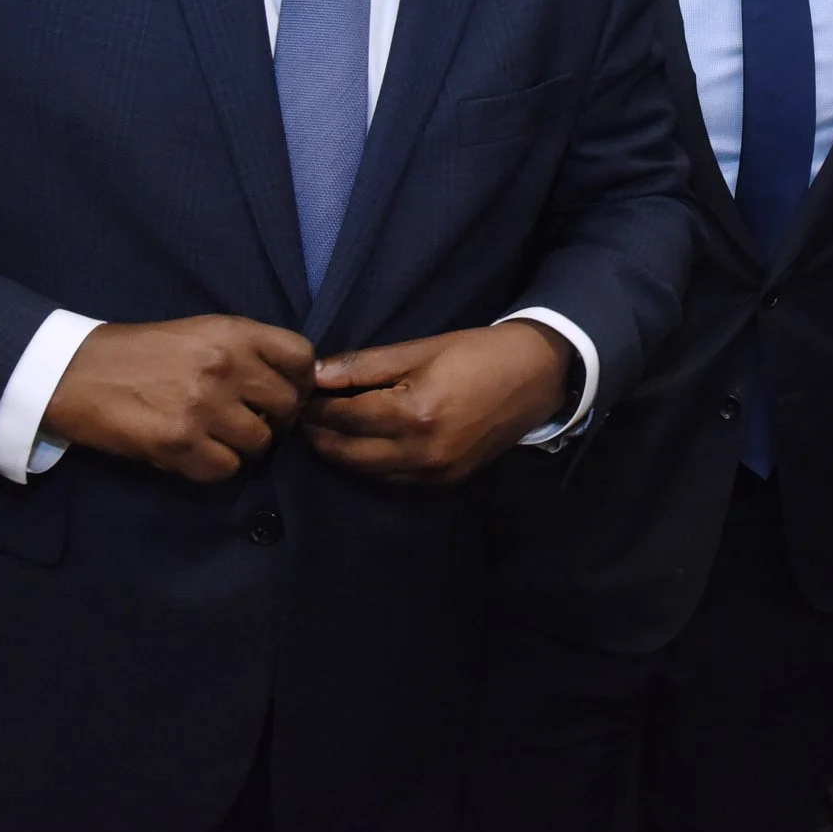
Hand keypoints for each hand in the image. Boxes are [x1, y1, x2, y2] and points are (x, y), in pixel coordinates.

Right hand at [42, 316, 315, 483]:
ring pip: (260, 443)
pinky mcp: (179, 443)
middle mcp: (225, 366)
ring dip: (243, 446)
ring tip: (216, 436)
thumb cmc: (143, 352)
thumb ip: (248, 351)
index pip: (301, 357)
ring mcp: (203, 406)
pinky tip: (195, 452)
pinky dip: (215, 467)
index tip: (286, 391)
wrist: (77, 372)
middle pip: (288, 406)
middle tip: (248, 420)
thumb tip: (294, 384)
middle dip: (275, 419)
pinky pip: (226, 469)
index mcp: (233, 332)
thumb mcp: (202, 333)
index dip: (301, 380)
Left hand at [300, 322, 569, 483]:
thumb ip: (365, 366)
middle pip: (349, 454)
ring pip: (368, 473)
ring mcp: (435, 473)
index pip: (346, 418)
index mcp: (414, 413)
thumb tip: (316, 374)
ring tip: (322, 433)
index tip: (298, 397)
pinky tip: (360, 447)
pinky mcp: (446, 482)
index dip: (317, 408)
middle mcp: (421, 452)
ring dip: (342, 455)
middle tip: (300, 419)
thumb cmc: (476, 353)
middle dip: (320, 437)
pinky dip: (371, 465)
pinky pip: (394, 479)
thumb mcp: (420, 349)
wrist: (534, 377)